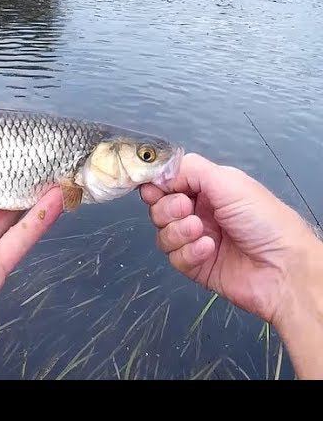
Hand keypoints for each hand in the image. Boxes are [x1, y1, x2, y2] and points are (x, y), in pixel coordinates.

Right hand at [140, 153, 322, 378]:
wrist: (284, 269)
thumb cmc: (265, 220)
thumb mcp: (228, 182)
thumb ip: (190, 170)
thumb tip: (157, 171)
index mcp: (208, 189)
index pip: (168, 182)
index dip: (157, 184)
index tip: (154, 188)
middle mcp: (199, 212)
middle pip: (159, 207)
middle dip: (167, 208)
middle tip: (186, 209)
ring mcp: (194, 239)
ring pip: (162, 232)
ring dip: (178, 231)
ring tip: (201, 231)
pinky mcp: (194, 265)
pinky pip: (173, 257)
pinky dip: (188, 252)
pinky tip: (209, 249)